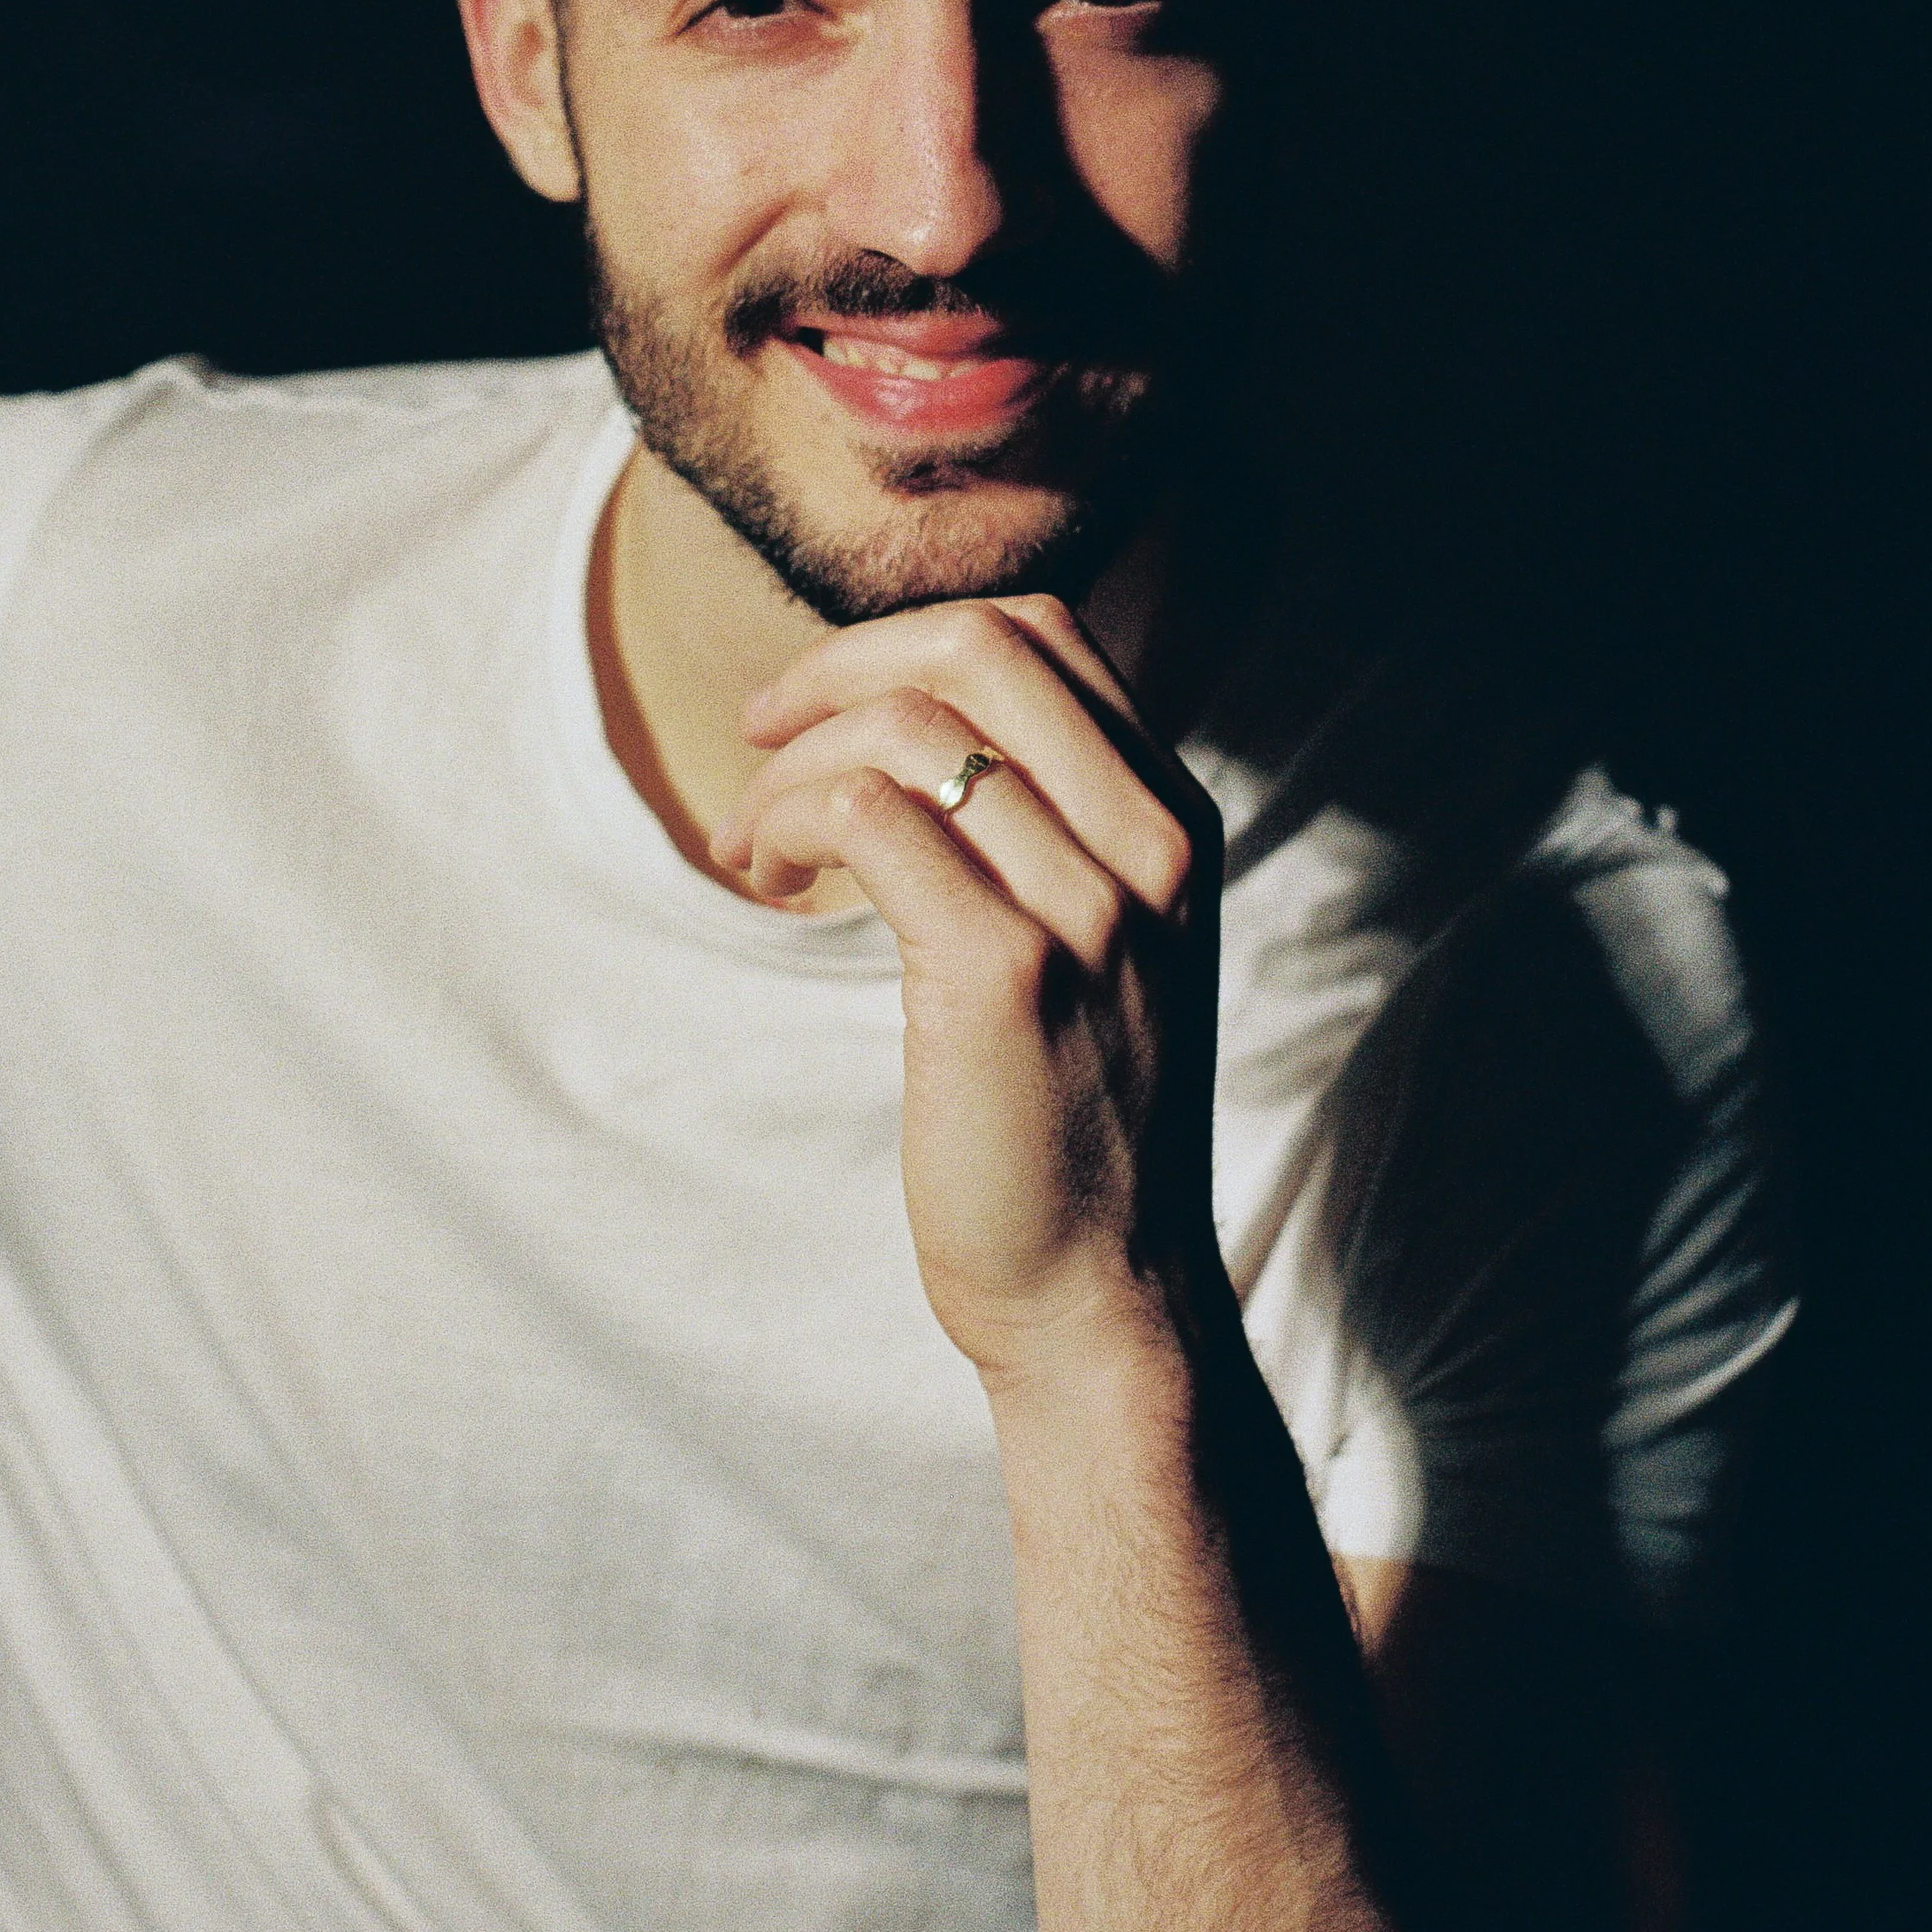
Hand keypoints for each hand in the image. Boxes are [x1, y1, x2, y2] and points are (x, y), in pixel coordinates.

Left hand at [710, 595, 1225, 1389]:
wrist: (1107, 1296)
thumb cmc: (1075, 1123)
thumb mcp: (1108, 944)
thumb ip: (1055, 830)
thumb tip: (914, 723)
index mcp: (1176, 823)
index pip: (1046, 635)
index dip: (908, 642)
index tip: (824, 707)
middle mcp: (1152, 848)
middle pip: (980, 645)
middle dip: (838, 666)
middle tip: (761, 736)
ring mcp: (1088, 909)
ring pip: (909, 727)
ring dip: (792, 765)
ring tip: (755, 846)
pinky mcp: (1003, 974)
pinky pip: (870, 816)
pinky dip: (791, 819)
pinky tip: (769, 879)